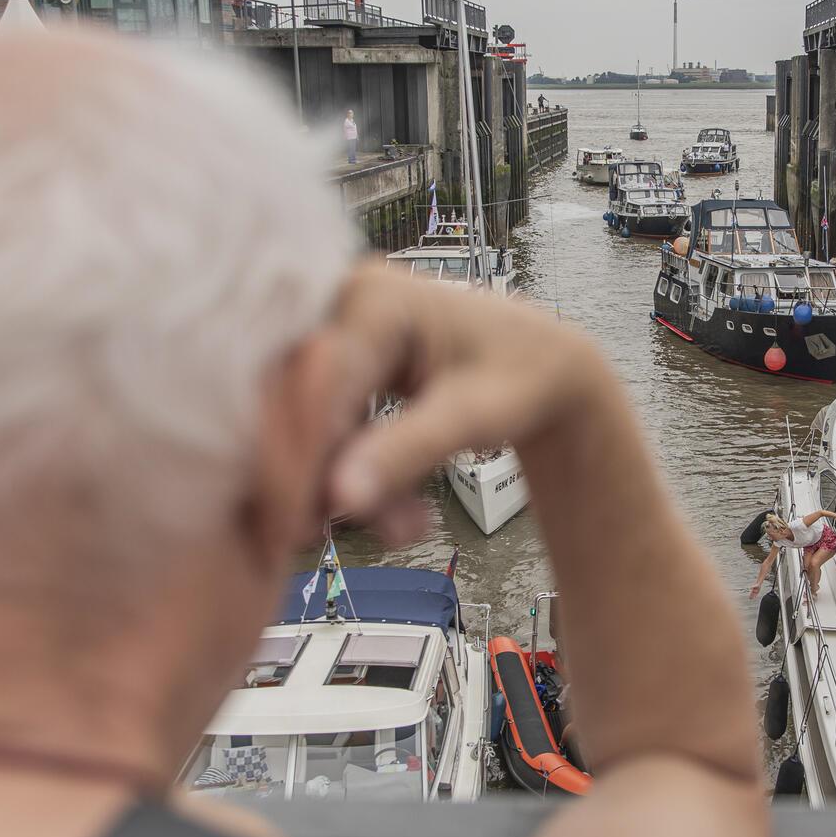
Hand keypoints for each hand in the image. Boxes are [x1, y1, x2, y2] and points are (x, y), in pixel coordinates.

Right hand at [323, 264, 606, 530]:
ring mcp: (331, 331)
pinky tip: (400, 514)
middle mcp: (337, 302)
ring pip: (303, 424)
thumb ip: (407, 450)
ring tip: (405, 529)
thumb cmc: (521, 376)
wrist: (541, 365)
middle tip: (327, 538)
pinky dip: (352, 477)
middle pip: (294, 403)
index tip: (303, 524)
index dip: (301, 457)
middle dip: (314, 477)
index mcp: (373, 297)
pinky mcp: (332, 365)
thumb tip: (339, 499)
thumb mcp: (474, 415)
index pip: (315, 385)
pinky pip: (319, 430)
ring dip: (340, 486)